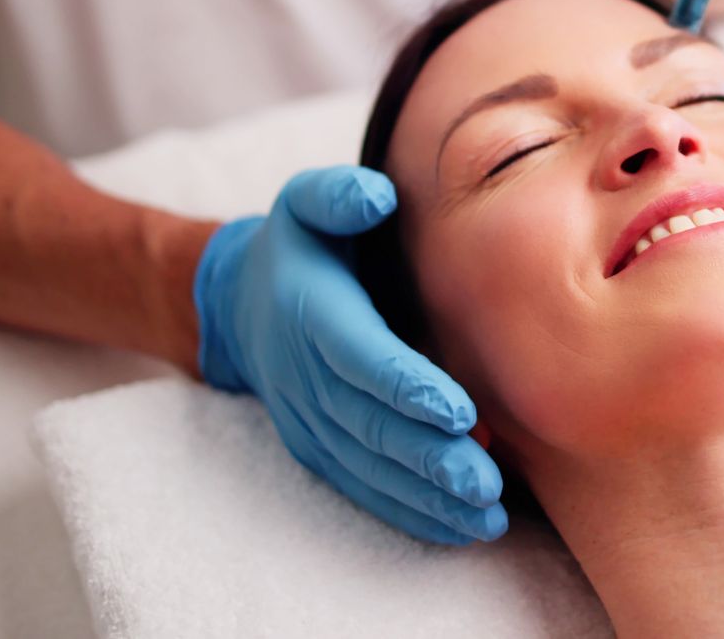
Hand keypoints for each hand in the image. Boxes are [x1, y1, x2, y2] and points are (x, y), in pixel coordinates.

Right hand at [193, 165, 505, 543]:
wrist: (238, 303)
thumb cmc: (300, 245)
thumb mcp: (306, 201)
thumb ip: (338, 195)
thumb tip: (376, 198)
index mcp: (312, 313)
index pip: (362, 357)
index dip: (407, 387)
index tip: (459, 412)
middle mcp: (305, 375)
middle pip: (371, 425)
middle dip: (430, 458)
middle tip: (485, 483)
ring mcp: (308, 420)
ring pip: (368, 466)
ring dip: (425, 496)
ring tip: (484, 517)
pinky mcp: (316, 449)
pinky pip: (360, 487)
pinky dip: (407, 511)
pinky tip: (457, 528)